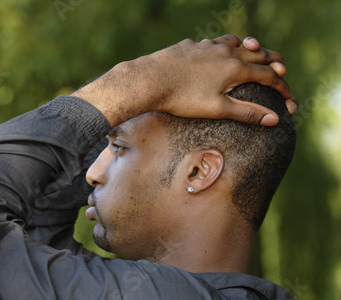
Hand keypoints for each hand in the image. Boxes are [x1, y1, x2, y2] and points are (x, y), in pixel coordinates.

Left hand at [72, 35, 294, 126]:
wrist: (150, 80)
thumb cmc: (182, 98)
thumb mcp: (217, 109)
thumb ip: (246, 112)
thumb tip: (274, 119)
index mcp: (236, 68)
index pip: (269, 75)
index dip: (282, 87)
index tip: (289, 98)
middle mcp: (226, 52)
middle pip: (258, 55)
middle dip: (273, 64)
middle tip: (282, 70)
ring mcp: (208, 45)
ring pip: (237, 43)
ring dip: (250, 50)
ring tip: (256, 53)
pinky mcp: (192, 45)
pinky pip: (214, 41)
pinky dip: (225, 45)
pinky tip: (219, 50)